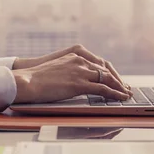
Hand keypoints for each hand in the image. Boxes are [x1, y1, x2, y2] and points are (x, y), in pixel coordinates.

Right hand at [13, 44, 128, 89]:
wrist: (27, 81)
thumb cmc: (37, 78)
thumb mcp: (58, 68)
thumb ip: (70, 70)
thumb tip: (75, 80)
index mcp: (76, 54)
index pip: (100, 62)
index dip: (111, 72)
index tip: (117, 79)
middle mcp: (80, 60)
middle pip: (107, 69)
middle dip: (118, 80)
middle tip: (126, 88)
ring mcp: (80, 72)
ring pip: (107, 78)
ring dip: (119, 87)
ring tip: (126, 94)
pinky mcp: (79, 84)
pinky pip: (103, 89)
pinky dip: (114, 94)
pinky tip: (120, 98)